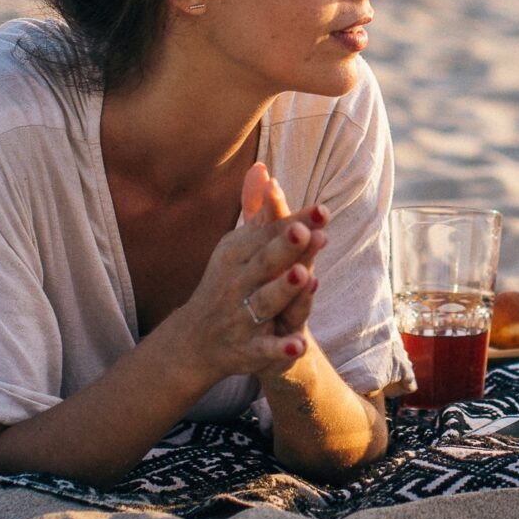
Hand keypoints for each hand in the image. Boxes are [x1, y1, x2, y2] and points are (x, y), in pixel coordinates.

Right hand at [163, 162, 327, 386]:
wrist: (196, 339)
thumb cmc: (227, 281)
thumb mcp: (237, 246)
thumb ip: (257, 211)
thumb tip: (264, 168)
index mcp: (236, 254)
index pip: (269, 234)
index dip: (296, 222)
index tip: (322, 210)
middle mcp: (237, 282)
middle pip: (265, 263)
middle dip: (285, 247)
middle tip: (307, 231)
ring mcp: (241, 316)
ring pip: (264, 302)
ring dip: (284, 290)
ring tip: (305, 276)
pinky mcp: (247, 348)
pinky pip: (264, 349)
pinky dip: (280, 348)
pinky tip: (299, 345)